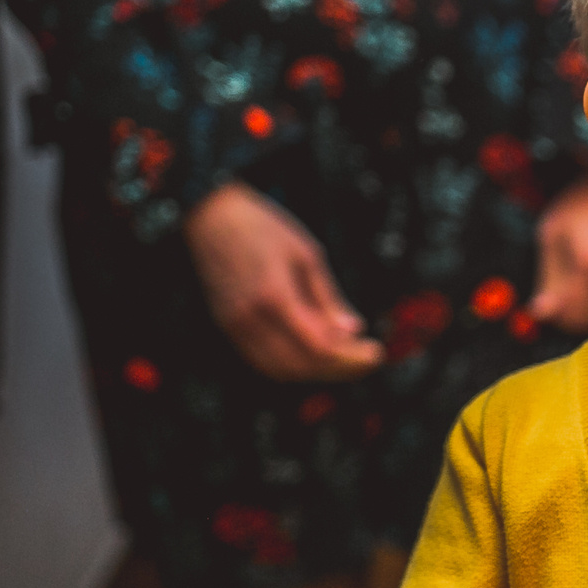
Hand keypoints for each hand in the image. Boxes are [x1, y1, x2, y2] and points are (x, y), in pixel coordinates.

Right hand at [186, 181, 382, 381]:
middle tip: (366, 360)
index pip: (318, 346)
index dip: (351, 357)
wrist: (211, 216)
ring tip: (345, 358)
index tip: (377, 354)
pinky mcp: (227, 326)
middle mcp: (251, 318)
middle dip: (339, 369)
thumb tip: (354, 330)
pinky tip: (314, 354)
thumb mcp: (307, 254)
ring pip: (280, 370)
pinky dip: (292, 365)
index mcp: (275, 296)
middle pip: (301, 365)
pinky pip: (262, 360)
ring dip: (315, 371)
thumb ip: (329, 298)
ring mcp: (234, 326)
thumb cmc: (262, 228)